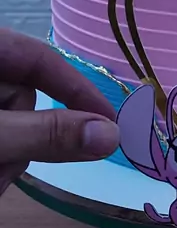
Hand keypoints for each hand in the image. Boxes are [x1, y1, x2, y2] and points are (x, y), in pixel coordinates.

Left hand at [0, 29, 119, 195]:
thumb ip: (46, 134)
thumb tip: (113, 135)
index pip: (40, 58)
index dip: (76, 89)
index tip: (110, 126)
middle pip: (22, 99)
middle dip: (25, 139)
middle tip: (5, 169)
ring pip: (11, 128)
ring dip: (8, 160)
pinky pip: (0, 140)